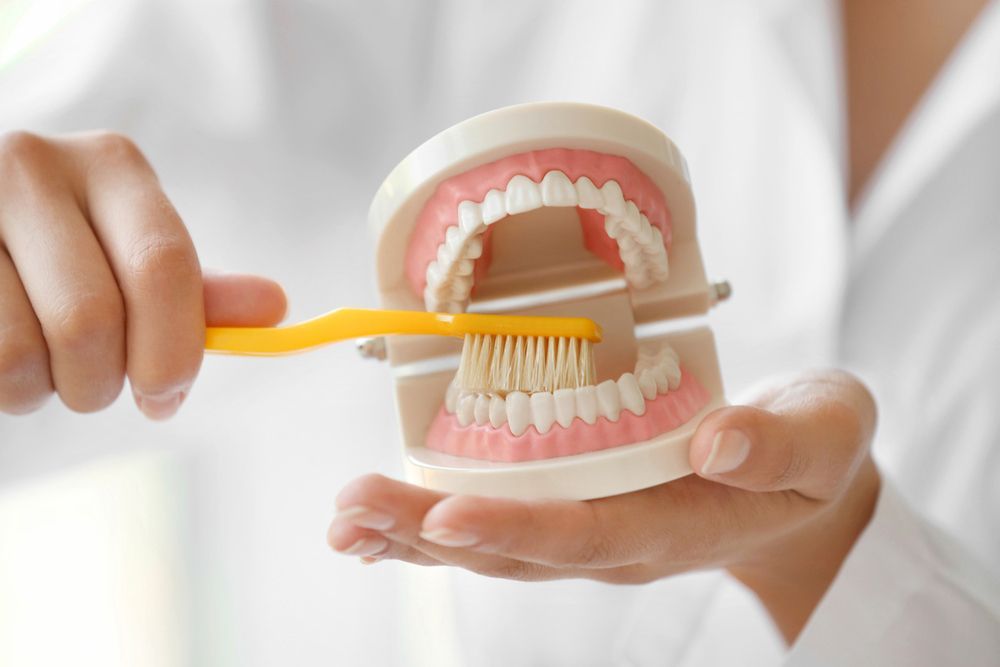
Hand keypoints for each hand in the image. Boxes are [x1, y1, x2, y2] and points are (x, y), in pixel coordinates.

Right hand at [0, 131, 285, 417]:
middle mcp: (33, 166)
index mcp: (112, 165)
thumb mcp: (131, 255)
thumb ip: (196, 291)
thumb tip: (275, 307)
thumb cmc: (66, 253)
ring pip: (21, 354)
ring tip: (42, 364)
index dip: (173, 351)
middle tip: (96, 385)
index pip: (162, 266)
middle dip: (102, 383)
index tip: (167, 396)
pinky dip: (2, 388)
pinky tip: (6, 351)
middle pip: (91, 321)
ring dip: (43, 391)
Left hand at [329, 369, 879, 642]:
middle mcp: (623, 539)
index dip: (519, 529)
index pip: (591, 534)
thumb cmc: (813, 445)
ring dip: (414, 532)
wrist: (797, 473)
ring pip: (494, 543)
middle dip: (430, 532)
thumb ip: (784, 444)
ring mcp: (593, 528)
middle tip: (353, 511)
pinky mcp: (574, 506)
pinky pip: (497, 521)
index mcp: (682, 523)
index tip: (449, 515)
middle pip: (518, 548)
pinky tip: (377, 519)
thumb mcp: (825, 434)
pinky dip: (431, 521)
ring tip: (345, 517)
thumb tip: (720, 442)